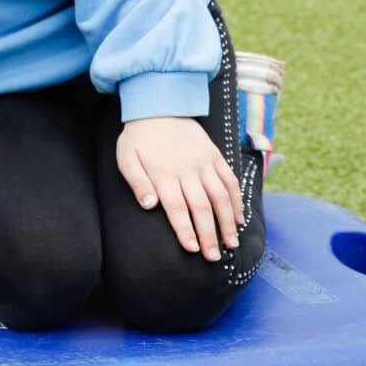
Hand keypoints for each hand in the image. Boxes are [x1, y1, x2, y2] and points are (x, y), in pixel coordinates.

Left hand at [115, 117, 244, 261]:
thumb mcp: (127, 157)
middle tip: (213, 258)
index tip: (193, 250)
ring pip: (221, 196)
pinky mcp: (215, 156)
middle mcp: (187, 170)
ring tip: (231, 244)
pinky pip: (230, 180)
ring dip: (227, 222)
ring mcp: (204, 163)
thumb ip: (137, 182)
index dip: (186, 230)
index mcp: (163, 173)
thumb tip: (149, 205)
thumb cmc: (138, 138)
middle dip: (209, 235)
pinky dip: (237, 200)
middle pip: (202, 207)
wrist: (160, 107)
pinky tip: (239, 219)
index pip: (177, 208)